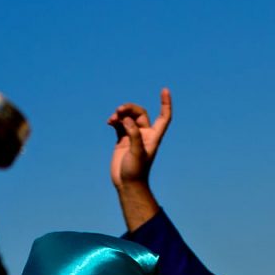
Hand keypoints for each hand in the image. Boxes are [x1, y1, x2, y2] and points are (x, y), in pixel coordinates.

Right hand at [108, 90, 171, 230]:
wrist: (126, 184)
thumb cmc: (136, 172)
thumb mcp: (137, 153)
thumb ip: (134, 135)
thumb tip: (127, 120)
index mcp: (153, 136)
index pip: (164, 116)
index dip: (165, 103)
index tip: (164, 90)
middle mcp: (144, 134)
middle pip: (140, 113)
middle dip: (130, 109)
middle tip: (119, 111)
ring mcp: (133, 136)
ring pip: (128, 117)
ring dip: (120, 114)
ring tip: (112, 119)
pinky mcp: (122, 140)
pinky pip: (119, 125)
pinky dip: (115, 121)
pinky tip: (109, 122)